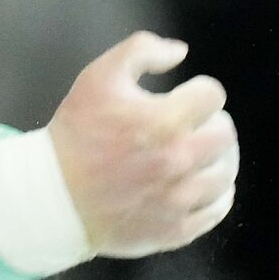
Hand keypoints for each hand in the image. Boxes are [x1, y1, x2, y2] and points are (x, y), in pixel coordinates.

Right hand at [47, 33, 238, 258]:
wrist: (53, 196)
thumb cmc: (77, 134)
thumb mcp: (98, 76)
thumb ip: (141, 50)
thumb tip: (181, 52)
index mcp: (165, 121)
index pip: (213, 95)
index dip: (199, 90)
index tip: (184, 97)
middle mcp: (179, 161)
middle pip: (226, 134)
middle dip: (210, 122)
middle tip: (191, 125)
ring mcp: (180, 199)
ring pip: (225, 173)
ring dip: (215, 159)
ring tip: (198, 155)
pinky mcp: (176, 229)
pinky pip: (216, 210)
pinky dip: (215, 194)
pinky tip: (201, 184)